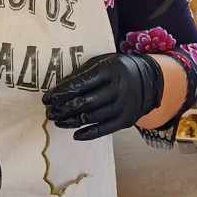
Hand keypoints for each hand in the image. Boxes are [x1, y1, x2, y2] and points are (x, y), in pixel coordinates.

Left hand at [43, 52, 162, 142]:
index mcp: (110, 70)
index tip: (47, 98)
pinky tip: (75, 134)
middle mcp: (118, 88)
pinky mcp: (126, 120)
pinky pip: (104, 129)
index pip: (80, 83)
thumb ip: (83, 73)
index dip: (61, 92)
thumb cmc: (117, 69)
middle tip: (49, 112)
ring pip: (91, 117)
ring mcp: (123, 106)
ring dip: (71, 121)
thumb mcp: (102, 62)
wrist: (149, 80)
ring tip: (57, 121)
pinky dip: (88, 133)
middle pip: (84, 102)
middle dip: (63, 109)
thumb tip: (58, 89)